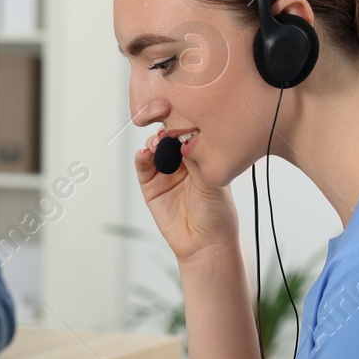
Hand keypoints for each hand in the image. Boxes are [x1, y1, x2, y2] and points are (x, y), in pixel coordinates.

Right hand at [134, 126, 240, 264]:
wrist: (203, 243)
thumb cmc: (216, 214)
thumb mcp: (212, 182)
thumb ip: (197, 160)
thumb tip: (185, 137)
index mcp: (202, 158)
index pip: (190, 134)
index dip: (184, 124)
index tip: (181, 114)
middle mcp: (183, 163)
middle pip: (170, 137)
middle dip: (166, 129)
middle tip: (166, 128)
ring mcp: (166, 173)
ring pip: (155, 148)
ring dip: (153, 142)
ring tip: (156, 144)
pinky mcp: (151, 185)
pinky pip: (143, 166)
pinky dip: (141, 156)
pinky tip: (145, 153)